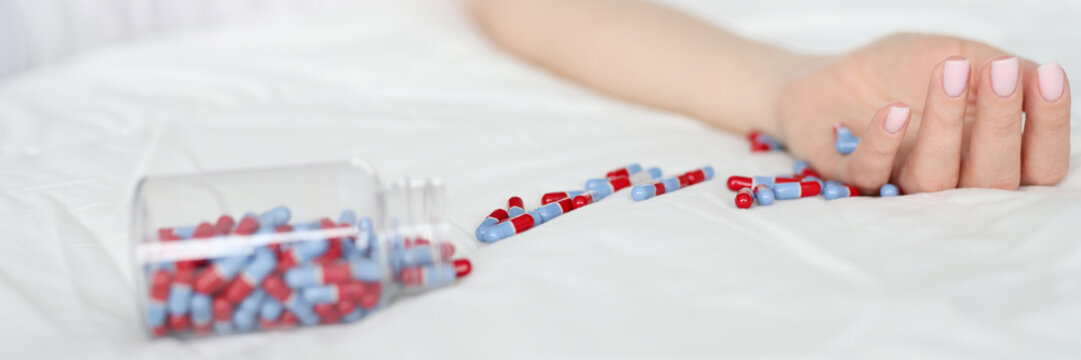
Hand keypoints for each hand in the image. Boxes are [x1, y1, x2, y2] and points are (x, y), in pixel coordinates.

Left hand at [775, 33, 1069, 192]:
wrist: (828, 73)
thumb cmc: (898, 70)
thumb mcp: (958, 54)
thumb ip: (1000, 70)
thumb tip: (1038, 80)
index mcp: (987, 151)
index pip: (1039, 163)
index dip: (1049, 127)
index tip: (1048, 77)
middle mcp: (951, 175)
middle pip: (994, 180)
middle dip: (1001, 125)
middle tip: (1000, 74)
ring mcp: (900, 180)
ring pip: (934, 181)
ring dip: (944, 127)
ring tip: (946, 73)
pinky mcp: (849, 177)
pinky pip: (870, 175)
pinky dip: (882, 144)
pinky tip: (891, 110)